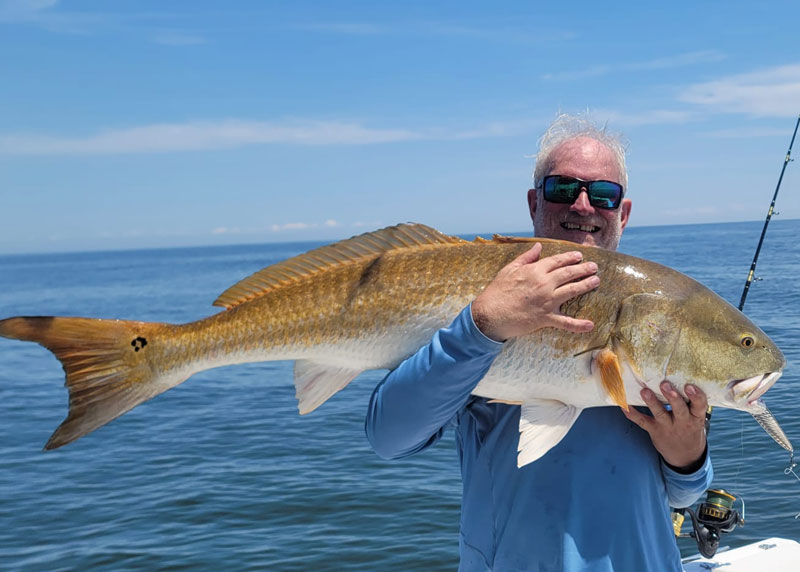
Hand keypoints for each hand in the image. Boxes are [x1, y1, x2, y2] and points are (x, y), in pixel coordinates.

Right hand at [471, 242, 599, 341]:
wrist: (490, 314)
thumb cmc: (497, 291)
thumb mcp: (509, 269)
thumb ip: (526, 257)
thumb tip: (538, 246)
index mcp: (535, 271)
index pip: (558, 261)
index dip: (570, 257)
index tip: (579, 256)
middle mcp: (544, 284)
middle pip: (569, 273)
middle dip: (584, 269)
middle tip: (594, 267)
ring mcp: (547, 301)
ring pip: (572, 291)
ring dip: (586, 285)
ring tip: (596, 281)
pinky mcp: (546, 318)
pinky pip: (565, 322)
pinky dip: (578, 325)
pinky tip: (590, 325)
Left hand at [623, 381, 707, 470]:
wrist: (686, 456)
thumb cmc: (691, 428)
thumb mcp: (697, 418)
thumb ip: (691, 403)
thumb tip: (682, 376)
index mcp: (696, 417)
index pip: (700, 406)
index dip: (696, 396)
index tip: (689, 386)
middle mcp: (683, 422)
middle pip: (679, 409)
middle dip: (672, 397)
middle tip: (665, 384)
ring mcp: (667, 427)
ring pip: (660, 414)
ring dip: (652, 402)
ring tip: (644, 391)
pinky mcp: (654, 430)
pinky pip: (642, 422)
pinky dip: (632, 414)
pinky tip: (624, 405)